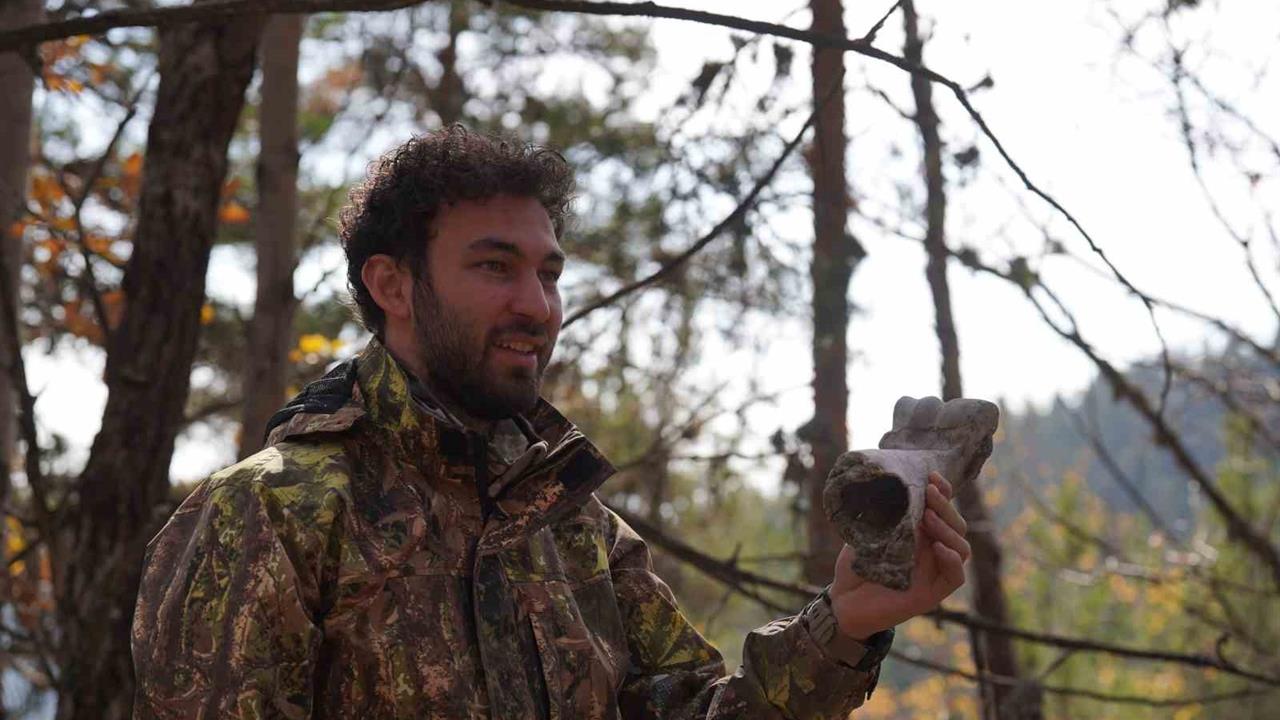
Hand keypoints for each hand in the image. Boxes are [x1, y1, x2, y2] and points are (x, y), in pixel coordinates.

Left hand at [828, 471, 970, 639]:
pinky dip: (952, 560)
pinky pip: (955, 577)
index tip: (932, 476)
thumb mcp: (866, 534)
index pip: (942, 509)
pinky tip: (938, 547)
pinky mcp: (933, 593)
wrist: (844, 602)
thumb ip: (881, 515)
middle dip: (945, 506)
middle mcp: (933, 550)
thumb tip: (885, 484)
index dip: (943, 492)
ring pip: (962, 548)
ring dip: (948, 528)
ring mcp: (935, 572)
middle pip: (957, 525)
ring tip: (928, 516)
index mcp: (921, 534)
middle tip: (929, 492)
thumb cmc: (856, 567)